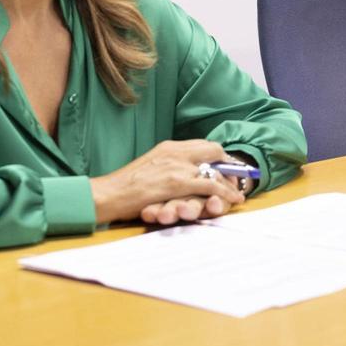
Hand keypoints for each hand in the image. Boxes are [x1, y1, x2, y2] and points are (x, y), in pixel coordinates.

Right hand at [89, 139, 244, 224]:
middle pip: (214, 151)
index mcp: (169, 147)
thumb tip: (184, 172)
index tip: (226, 168)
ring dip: (230, 182)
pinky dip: (224, 192)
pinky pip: (209, 185)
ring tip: (238, 193)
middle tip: (237, 179)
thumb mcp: (150, 167)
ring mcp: (176, 166)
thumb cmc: (124, 186)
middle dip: (229, 165)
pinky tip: (232, 200)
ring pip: (215, 169)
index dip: (218, 157)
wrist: (107, 194)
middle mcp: (175, 152)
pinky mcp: (176, 183)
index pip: (203, 145)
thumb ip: (168, 165)